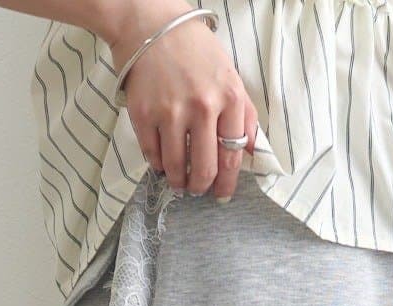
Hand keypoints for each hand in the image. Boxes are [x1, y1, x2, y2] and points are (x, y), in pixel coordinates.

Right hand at [105, 1, 257, 197]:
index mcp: (229, 97)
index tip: (221, 193)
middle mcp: (202, 107)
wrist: (151, 25)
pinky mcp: (144, 115)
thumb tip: (248, 152)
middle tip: (198, 189)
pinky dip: (159, 165)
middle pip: (205, 168)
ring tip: (180, 182)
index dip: (227, 183)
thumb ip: (243, 115)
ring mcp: (171, 112)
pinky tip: (163, 162)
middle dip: (202, 187)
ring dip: (179, 182)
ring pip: (177, 168)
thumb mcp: (230, 76)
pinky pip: (153, 156)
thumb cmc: (195, 52)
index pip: (232, 156)